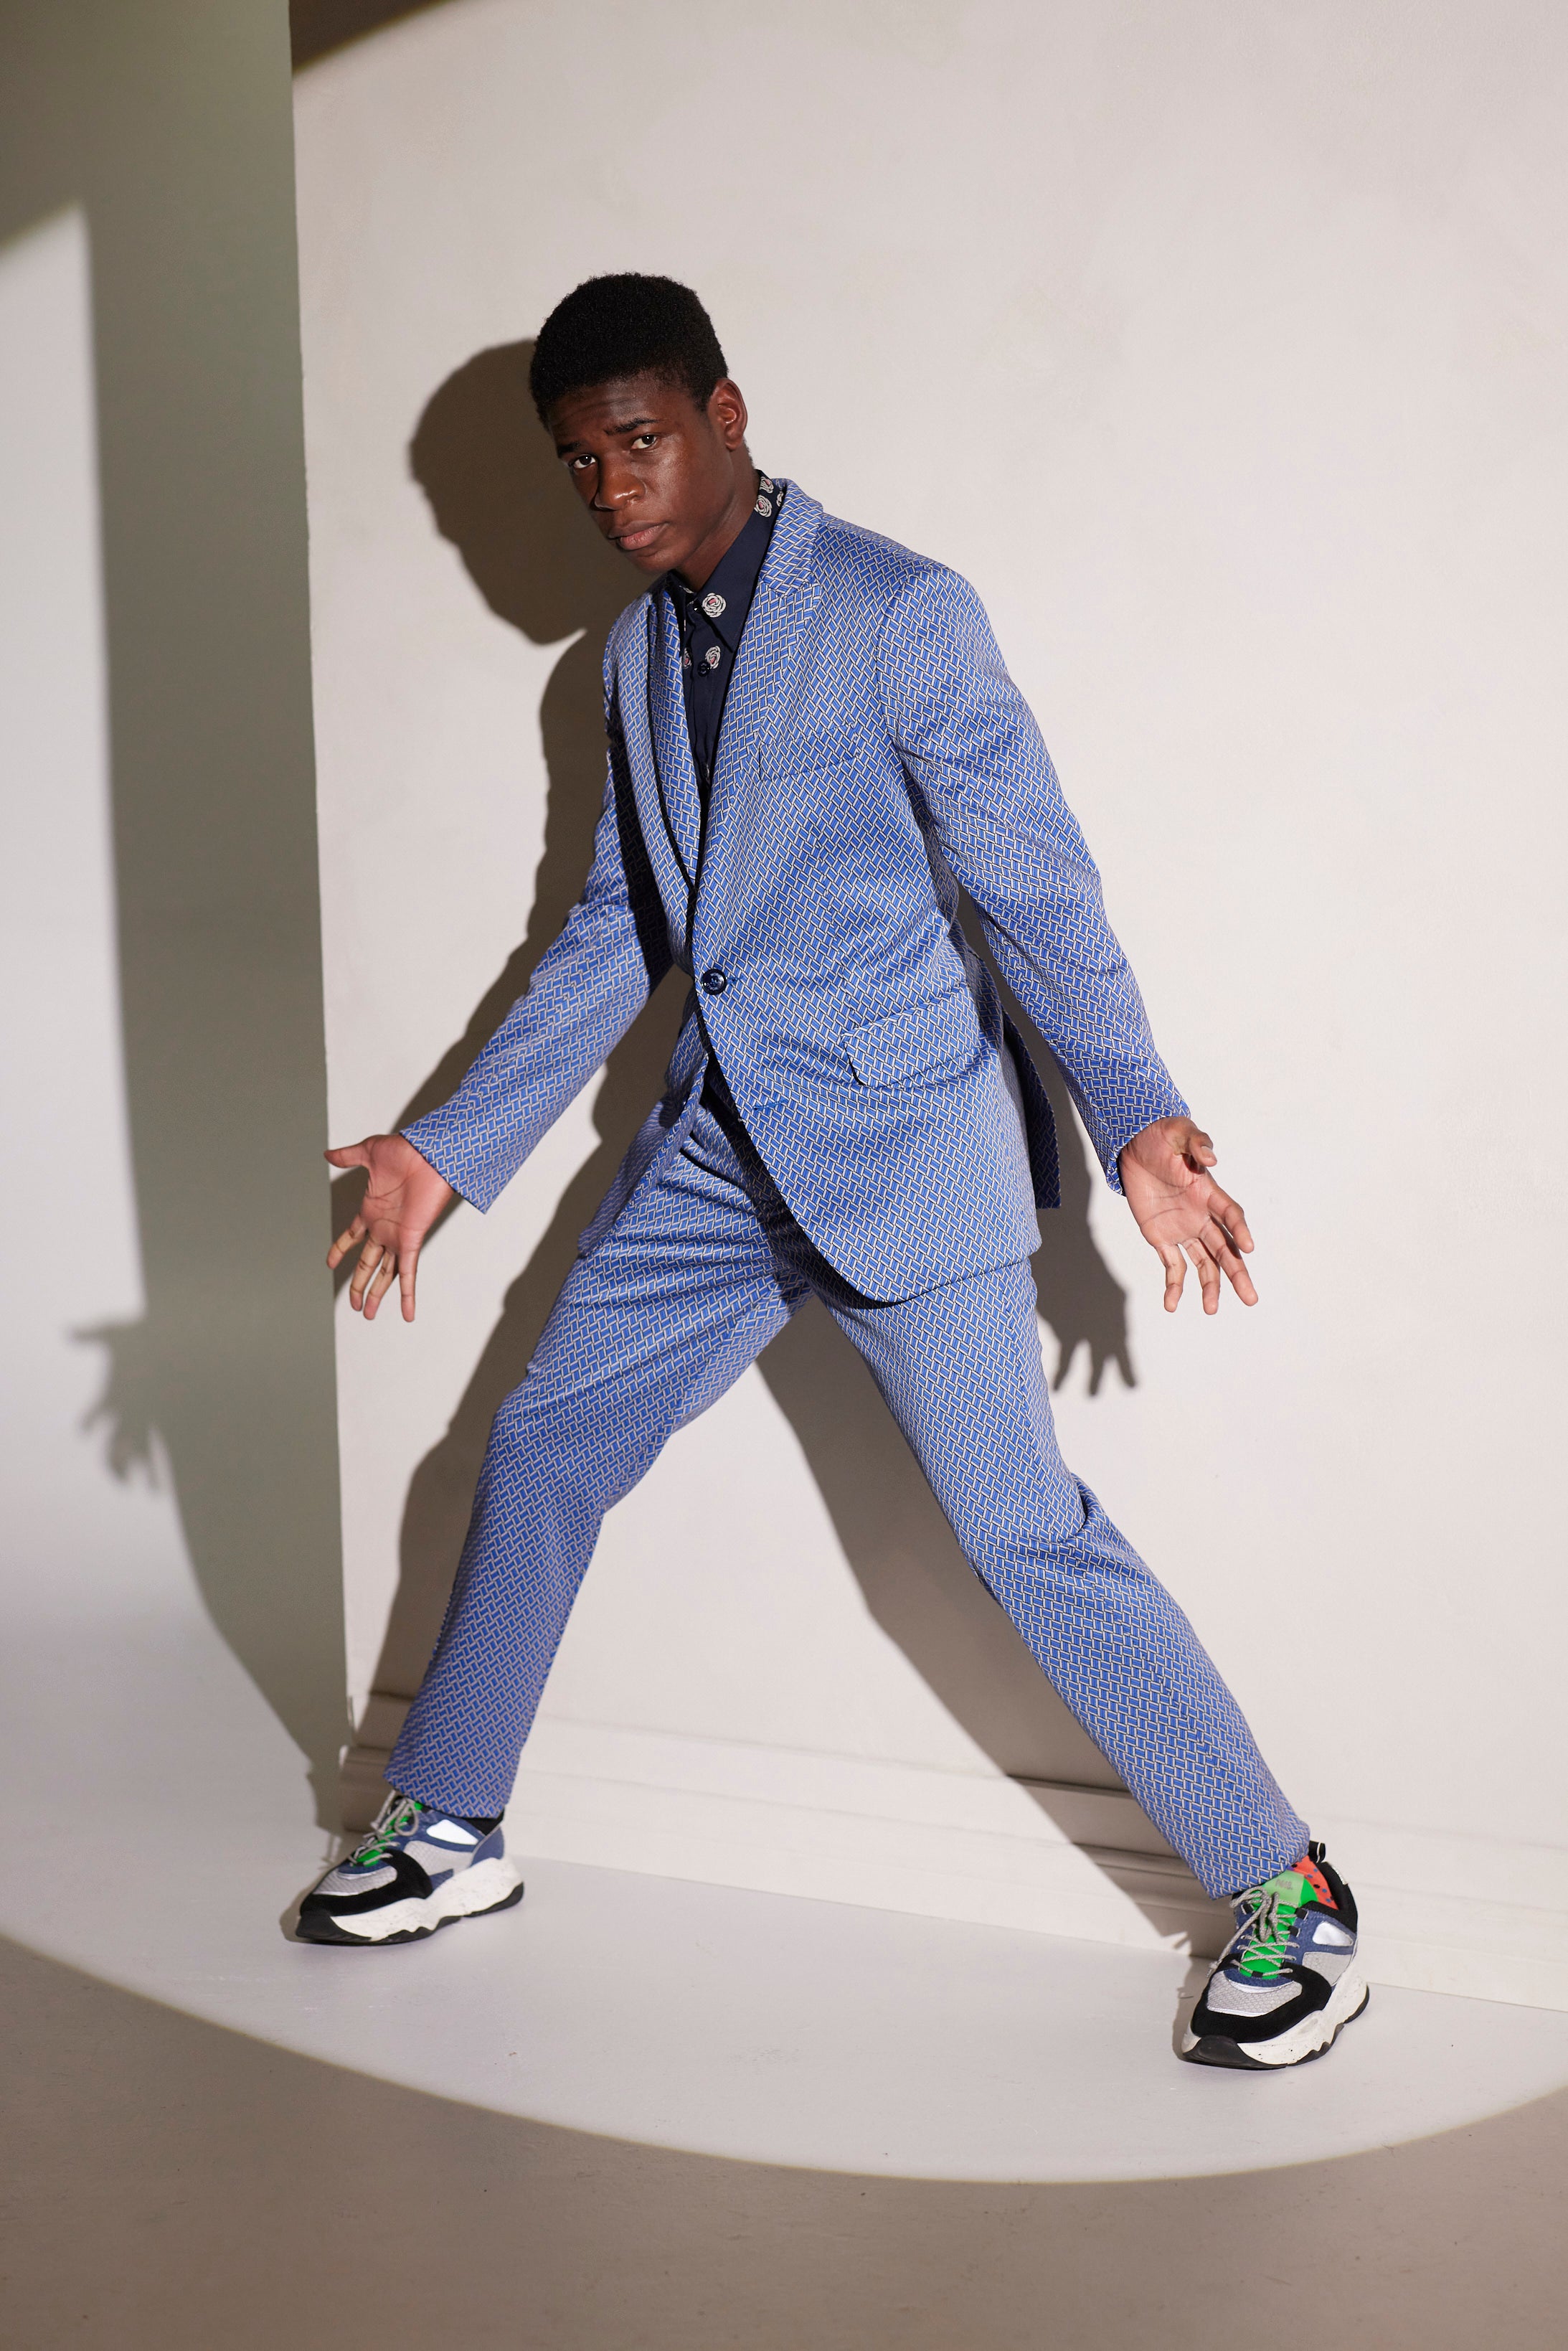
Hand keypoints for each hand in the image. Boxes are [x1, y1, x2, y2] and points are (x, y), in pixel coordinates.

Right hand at [325, 1133, 455, 1322]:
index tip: (329, 1263)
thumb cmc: (406, 1150)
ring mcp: (397, 1236)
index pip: (352, 1236)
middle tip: (354, 1305)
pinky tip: (408, 1314)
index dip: (340, 1250)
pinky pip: (408, 1273)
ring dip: (375, 1294)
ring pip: (384, 1273)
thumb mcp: (369, 1152)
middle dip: (359, 1285)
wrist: (431, 1154)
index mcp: (371, 1210)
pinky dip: (407, 1294)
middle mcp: (383, 1228)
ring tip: (368, 1314)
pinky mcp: (411, 1240)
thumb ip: (348, 1157)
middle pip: (367, 1263)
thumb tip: (328, 1154)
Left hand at [1117, 1117, 1256, 1315]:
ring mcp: (1184, 1229)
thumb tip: (1210, 1158)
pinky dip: (1173, 1286)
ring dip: (1210, 1287)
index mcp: (1209, 1193)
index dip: (1240, 1230)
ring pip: (1204, 1264)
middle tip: (1251, 1298)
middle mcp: (1202, 1216)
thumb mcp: (1179, 1132)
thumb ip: (1197, 1142)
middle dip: (1237, 1273)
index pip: (1231, 1215)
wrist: (1135, 1147)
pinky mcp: (1162, 1238)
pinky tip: (1171, 1305)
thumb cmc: (1163, 1136)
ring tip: (1211, 1309)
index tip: (1249, 1247)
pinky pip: (1172, 1266)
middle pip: (1225, 1249)